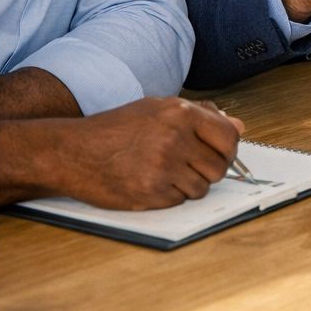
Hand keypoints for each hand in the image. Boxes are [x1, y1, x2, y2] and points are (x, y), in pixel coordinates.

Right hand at [0, 97, 244, 209]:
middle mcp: (175, 139)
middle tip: (190, 166)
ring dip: (189, 184)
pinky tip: (150, 182)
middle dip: (209, 170)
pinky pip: (179, 201)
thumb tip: (238, 125)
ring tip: (164, 172)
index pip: (230, 137)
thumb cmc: (115, 129)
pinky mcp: (150, 194)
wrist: (72, 151)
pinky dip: (170, 196)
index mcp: (180, 113)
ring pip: (202, 187)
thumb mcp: (157, 108)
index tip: (220, 154)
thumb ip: (201, 114)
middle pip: (219, 166)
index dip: (229, 149)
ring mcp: (163, 168)